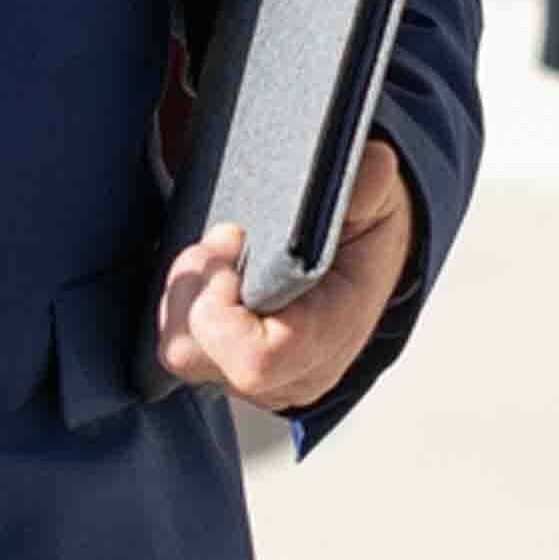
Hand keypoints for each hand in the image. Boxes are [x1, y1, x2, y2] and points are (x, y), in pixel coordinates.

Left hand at [158, 137, 415, 413]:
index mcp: (331, 336)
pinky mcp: (230, 370)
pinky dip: (185, 302)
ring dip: (185, 293)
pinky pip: (181, 344)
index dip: (220, 303)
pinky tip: (215, 270)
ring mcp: (258, 381)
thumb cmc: (368, 228)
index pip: (255, 358)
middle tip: (221, 238)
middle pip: (195, 353)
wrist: (367, 258)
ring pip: (179, 349)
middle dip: (191, 287)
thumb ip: (367, 184)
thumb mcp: (378, 193)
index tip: (233, 237)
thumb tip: (357, 178)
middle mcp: (291, 374)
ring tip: (219, 252)